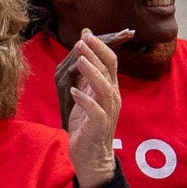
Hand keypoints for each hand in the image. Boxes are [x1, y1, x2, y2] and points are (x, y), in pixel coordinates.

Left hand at [60, 29, 119, 187]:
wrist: (92, 155)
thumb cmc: (88, 124)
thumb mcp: (87, 96)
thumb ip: (86, 76)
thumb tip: (82, 52)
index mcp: (109, 88)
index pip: (110, 62)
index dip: (99, 46)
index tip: (86, 32)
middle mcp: (112, 97)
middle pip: (108, 70)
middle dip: (96, 53)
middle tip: (82, 40)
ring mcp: (107, 112)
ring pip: (104, 88)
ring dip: (92, 73)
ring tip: (80, 60)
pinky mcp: (98, 126)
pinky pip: (95, 111)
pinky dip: (85, 100)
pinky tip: (74, 91)